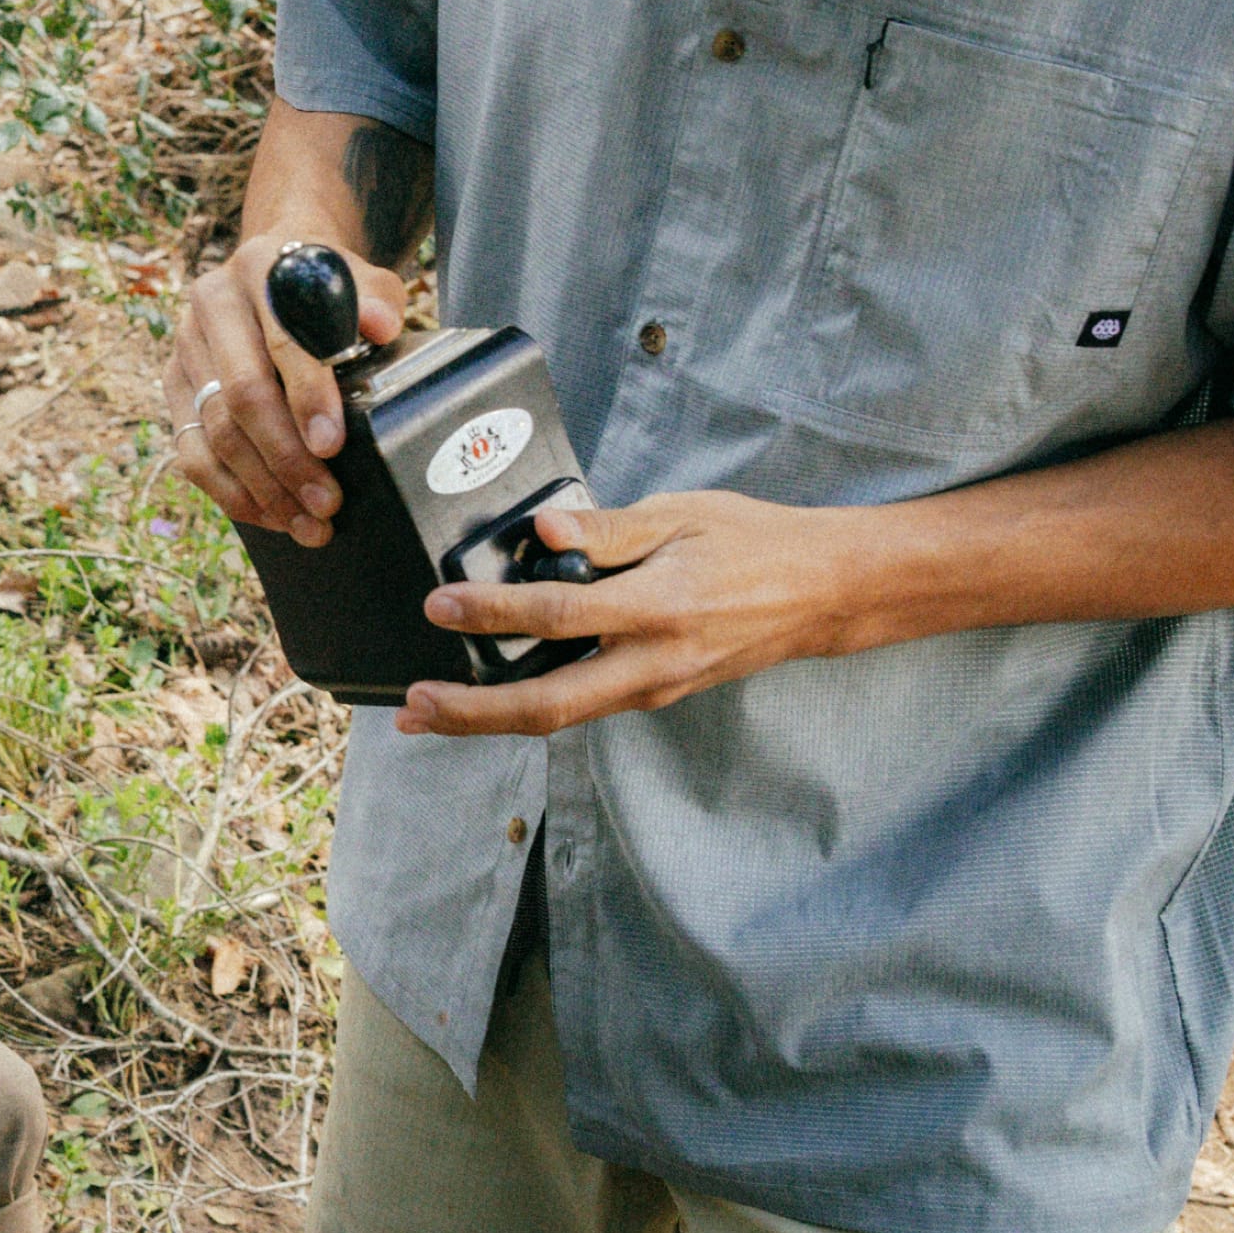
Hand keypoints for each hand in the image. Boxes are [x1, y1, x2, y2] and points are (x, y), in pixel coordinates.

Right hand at [166, 232, 406, 541]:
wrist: (277, 275)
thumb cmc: (328, 289)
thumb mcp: (361, 279)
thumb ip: (375, 297)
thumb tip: (380, 327)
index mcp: (258, 267)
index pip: (280, 340)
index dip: (307, 395)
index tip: (331, 445)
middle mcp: (210, 305)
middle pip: (241, 395)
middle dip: (287, 458)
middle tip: (327, 503)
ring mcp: (186, 350)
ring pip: (216, 433)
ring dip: (264, 489)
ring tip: (310, 525)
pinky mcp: (175, 389)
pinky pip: (192, 455)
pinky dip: (232, 494)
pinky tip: (272, 517)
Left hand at [398, 492, 861, 736]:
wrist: (821, 593)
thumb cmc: (753, 543)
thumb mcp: (683, 514)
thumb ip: (609, 530)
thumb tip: (542, 530)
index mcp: (659, 607)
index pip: (559, 615)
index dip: (493, 613)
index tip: (440, 605)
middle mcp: (653, 662)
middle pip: (548, 705)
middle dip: (472, 712)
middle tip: (413, 706)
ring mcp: (654, 688)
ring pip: (562, 716)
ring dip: (492, 718)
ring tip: (433, 710)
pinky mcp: (654, 694)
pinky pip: (582, 706)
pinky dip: (530, 705)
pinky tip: (492, 693)